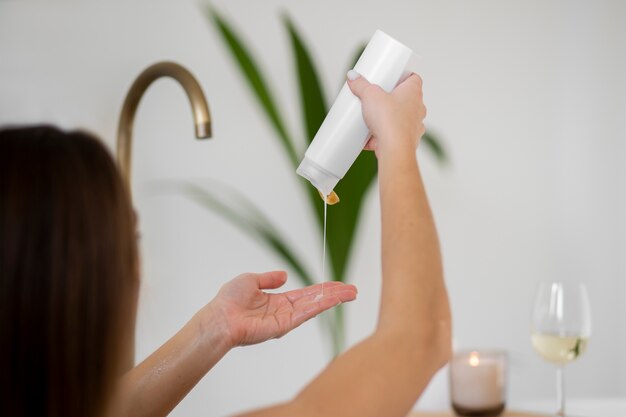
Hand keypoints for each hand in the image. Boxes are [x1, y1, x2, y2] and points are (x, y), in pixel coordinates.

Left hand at [206, 271, 356, 346]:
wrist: (220, 317)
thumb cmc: (229, 301)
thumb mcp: (251, 280)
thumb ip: (269, 278)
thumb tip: (284, 275)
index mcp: (278, 301)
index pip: (306, 294)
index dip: (322, 289)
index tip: (338, 285)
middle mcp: (285, 311)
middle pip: (315, 300)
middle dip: (335, 295)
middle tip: (353, 290)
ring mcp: (286, 319)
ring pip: (315, 306)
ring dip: (333, 299)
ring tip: (351, 293)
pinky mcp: (284, 325)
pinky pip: (306, 313)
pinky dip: (321, 305)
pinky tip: (334, 299)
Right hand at [347, 70, 426, 158]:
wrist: (394, 148)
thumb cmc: (390, 119)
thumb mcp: (370, 95)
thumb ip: (361, 85)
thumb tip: (353, 77)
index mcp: (413, 92)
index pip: (413, 78)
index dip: (403, 77)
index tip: (391, 77)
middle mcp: (418, 109)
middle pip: (405, 99)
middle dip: (391, 99)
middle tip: (376, 98)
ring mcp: (414, 126)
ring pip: (400, 119)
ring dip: (388, 119)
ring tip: (372, 119)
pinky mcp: (407, 141)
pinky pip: (394, 136)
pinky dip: (383, 137)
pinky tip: (369, 138)